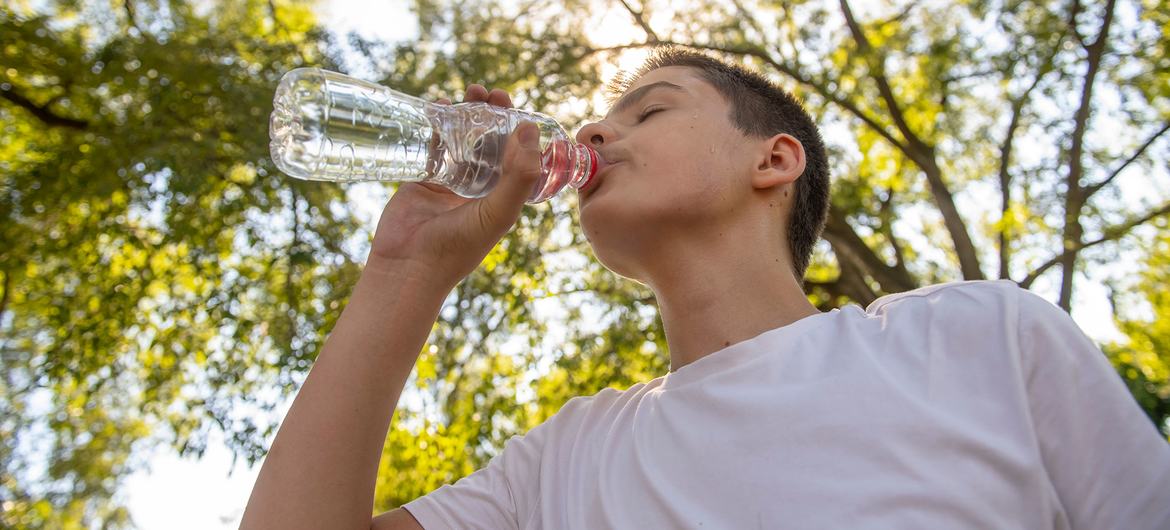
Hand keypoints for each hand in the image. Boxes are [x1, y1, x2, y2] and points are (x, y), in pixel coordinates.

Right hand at [364, 85, 541, 289]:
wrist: (410, 265)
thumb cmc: (458, 245)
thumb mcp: (498, 211)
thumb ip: (519, 175)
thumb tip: (530, 128)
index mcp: (502, 195)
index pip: (516, 154)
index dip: (518, 129)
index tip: (516, 105)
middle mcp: (479, 186)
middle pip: (489, 140)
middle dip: (492, 114)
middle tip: (491, 93)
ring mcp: (450, 181)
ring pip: (462, 139)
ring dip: (467, 114)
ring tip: (470, 93)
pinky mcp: (423, 178)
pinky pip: (433, 145)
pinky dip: (437, 124)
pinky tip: (439, 106)